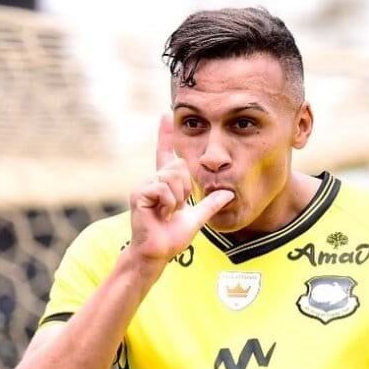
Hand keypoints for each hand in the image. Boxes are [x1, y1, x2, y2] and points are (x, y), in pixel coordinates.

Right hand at [127, 115, 233, 265]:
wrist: (157, 253)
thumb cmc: (171, 238)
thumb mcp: (196, 218)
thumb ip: (210, 204)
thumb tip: (229, 194)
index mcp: (165, 184)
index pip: (165, 155)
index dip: (165, 135)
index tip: (166, 115)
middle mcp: (152, 181)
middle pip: (178, 166)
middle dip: (185, 188)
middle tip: (177, 207)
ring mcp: (144, 186)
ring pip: (172, 177)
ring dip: (177, 199)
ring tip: (168, 212)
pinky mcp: (139, 194)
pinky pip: (164, 189)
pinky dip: (169, 204)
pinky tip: (161, 215)